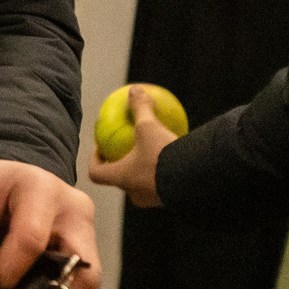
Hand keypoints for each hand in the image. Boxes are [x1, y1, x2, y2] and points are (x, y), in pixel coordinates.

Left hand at [88, 85, 178, 208]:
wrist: (193, 179)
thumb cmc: (162, 154)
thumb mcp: (149, 127)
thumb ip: (140, 108)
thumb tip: (134, 89)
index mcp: (121, 178)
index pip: (97, 173)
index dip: (95, 160)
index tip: (102, 147)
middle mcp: (134, 192)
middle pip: (120, 179)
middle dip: (123, 164)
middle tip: (127, 149)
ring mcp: (152, 199)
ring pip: (141, 184)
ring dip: (143, 170)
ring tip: (151, 152)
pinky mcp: (170, 199)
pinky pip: (162, 184)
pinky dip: (163, 173)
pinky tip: (175, 157)